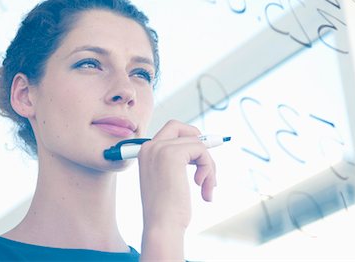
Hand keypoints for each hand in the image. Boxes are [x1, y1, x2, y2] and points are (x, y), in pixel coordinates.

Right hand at [138, 120, 216, 260]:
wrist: (161, 226)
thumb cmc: (167, 211)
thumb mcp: (169, 180)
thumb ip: (178, 162)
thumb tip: (201, 147)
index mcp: (146, 153)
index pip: (170, 131)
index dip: (189, 139)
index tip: (202, 157)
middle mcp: (150, 147)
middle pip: (181, 127)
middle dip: (199, 141)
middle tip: (206, 161)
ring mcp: (160, 149)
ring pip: (197, 143)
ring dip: (208, 165)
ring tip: (207, 187)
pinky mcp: (173, 154)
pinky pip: (201, 150)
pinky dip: (208, 168)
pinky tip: (202, 187)